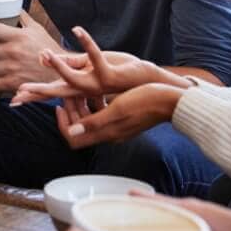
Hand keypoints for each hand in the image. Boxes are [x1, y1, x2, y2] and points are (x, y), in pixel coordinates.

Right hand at [10, 25, 176, 104]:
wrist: (149, 83)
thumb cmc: (120, 72)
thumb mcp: (91, 67)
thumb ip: (70, 64)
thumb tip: (46, 58)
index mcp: (81, 89)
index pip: (53, 92)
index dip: (34, 95)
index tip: (14, 99)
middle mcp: (87, 91)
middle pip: (57, 92)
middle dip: (38, 91)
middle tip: (19, 92)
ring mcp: (98, 85)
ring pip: (74, 80)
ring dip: (58, 66)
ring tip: (43, 54)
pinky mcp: (110, 75)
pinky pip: (95, 59)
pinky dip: (87, 42)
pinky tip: (77, 30)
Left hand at [56, 82, 185, 148]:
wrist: (170, 101)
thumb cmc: (146, 101)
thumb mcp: (118, 108)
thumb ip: (95, 121)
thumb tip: (72, 132)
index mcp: (106, 133)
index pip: (74, 139)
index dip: (63, 124)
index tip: (60, 106)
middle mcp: (109, 133)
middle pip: (79, 130)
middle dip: (70, 112)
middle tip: (68, 94)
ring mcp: (116, 128)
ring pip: (89, 121)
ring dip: (80, 107)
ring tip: (79, 91)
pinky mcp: (122, 121)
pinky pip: (101, 116)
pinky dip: (93, 105)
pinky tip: (96, 92)